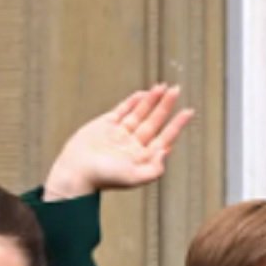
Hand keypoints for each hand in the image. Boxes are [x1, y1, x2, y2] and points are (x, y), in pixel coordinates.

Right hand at [42, 84, 195, 201]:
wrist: (76, 172)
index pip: (165, 137)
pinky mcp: (105, 124)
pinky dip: (133, 101)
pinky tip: (143, 93)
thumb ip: (154, 169)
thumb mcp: (134, 178)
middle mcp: (134, 144)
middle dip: (166, 105)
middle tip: (177, 89)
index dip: (177, 124)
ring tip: (163, 87)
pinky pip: (122, 110)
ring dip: (151, 100)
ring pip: (140, 113)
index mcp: (144, 156)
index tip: (189, 111)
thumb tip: (166, 151)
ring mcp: (120, 133)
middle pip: (155, 121)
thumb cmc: (104, 179)